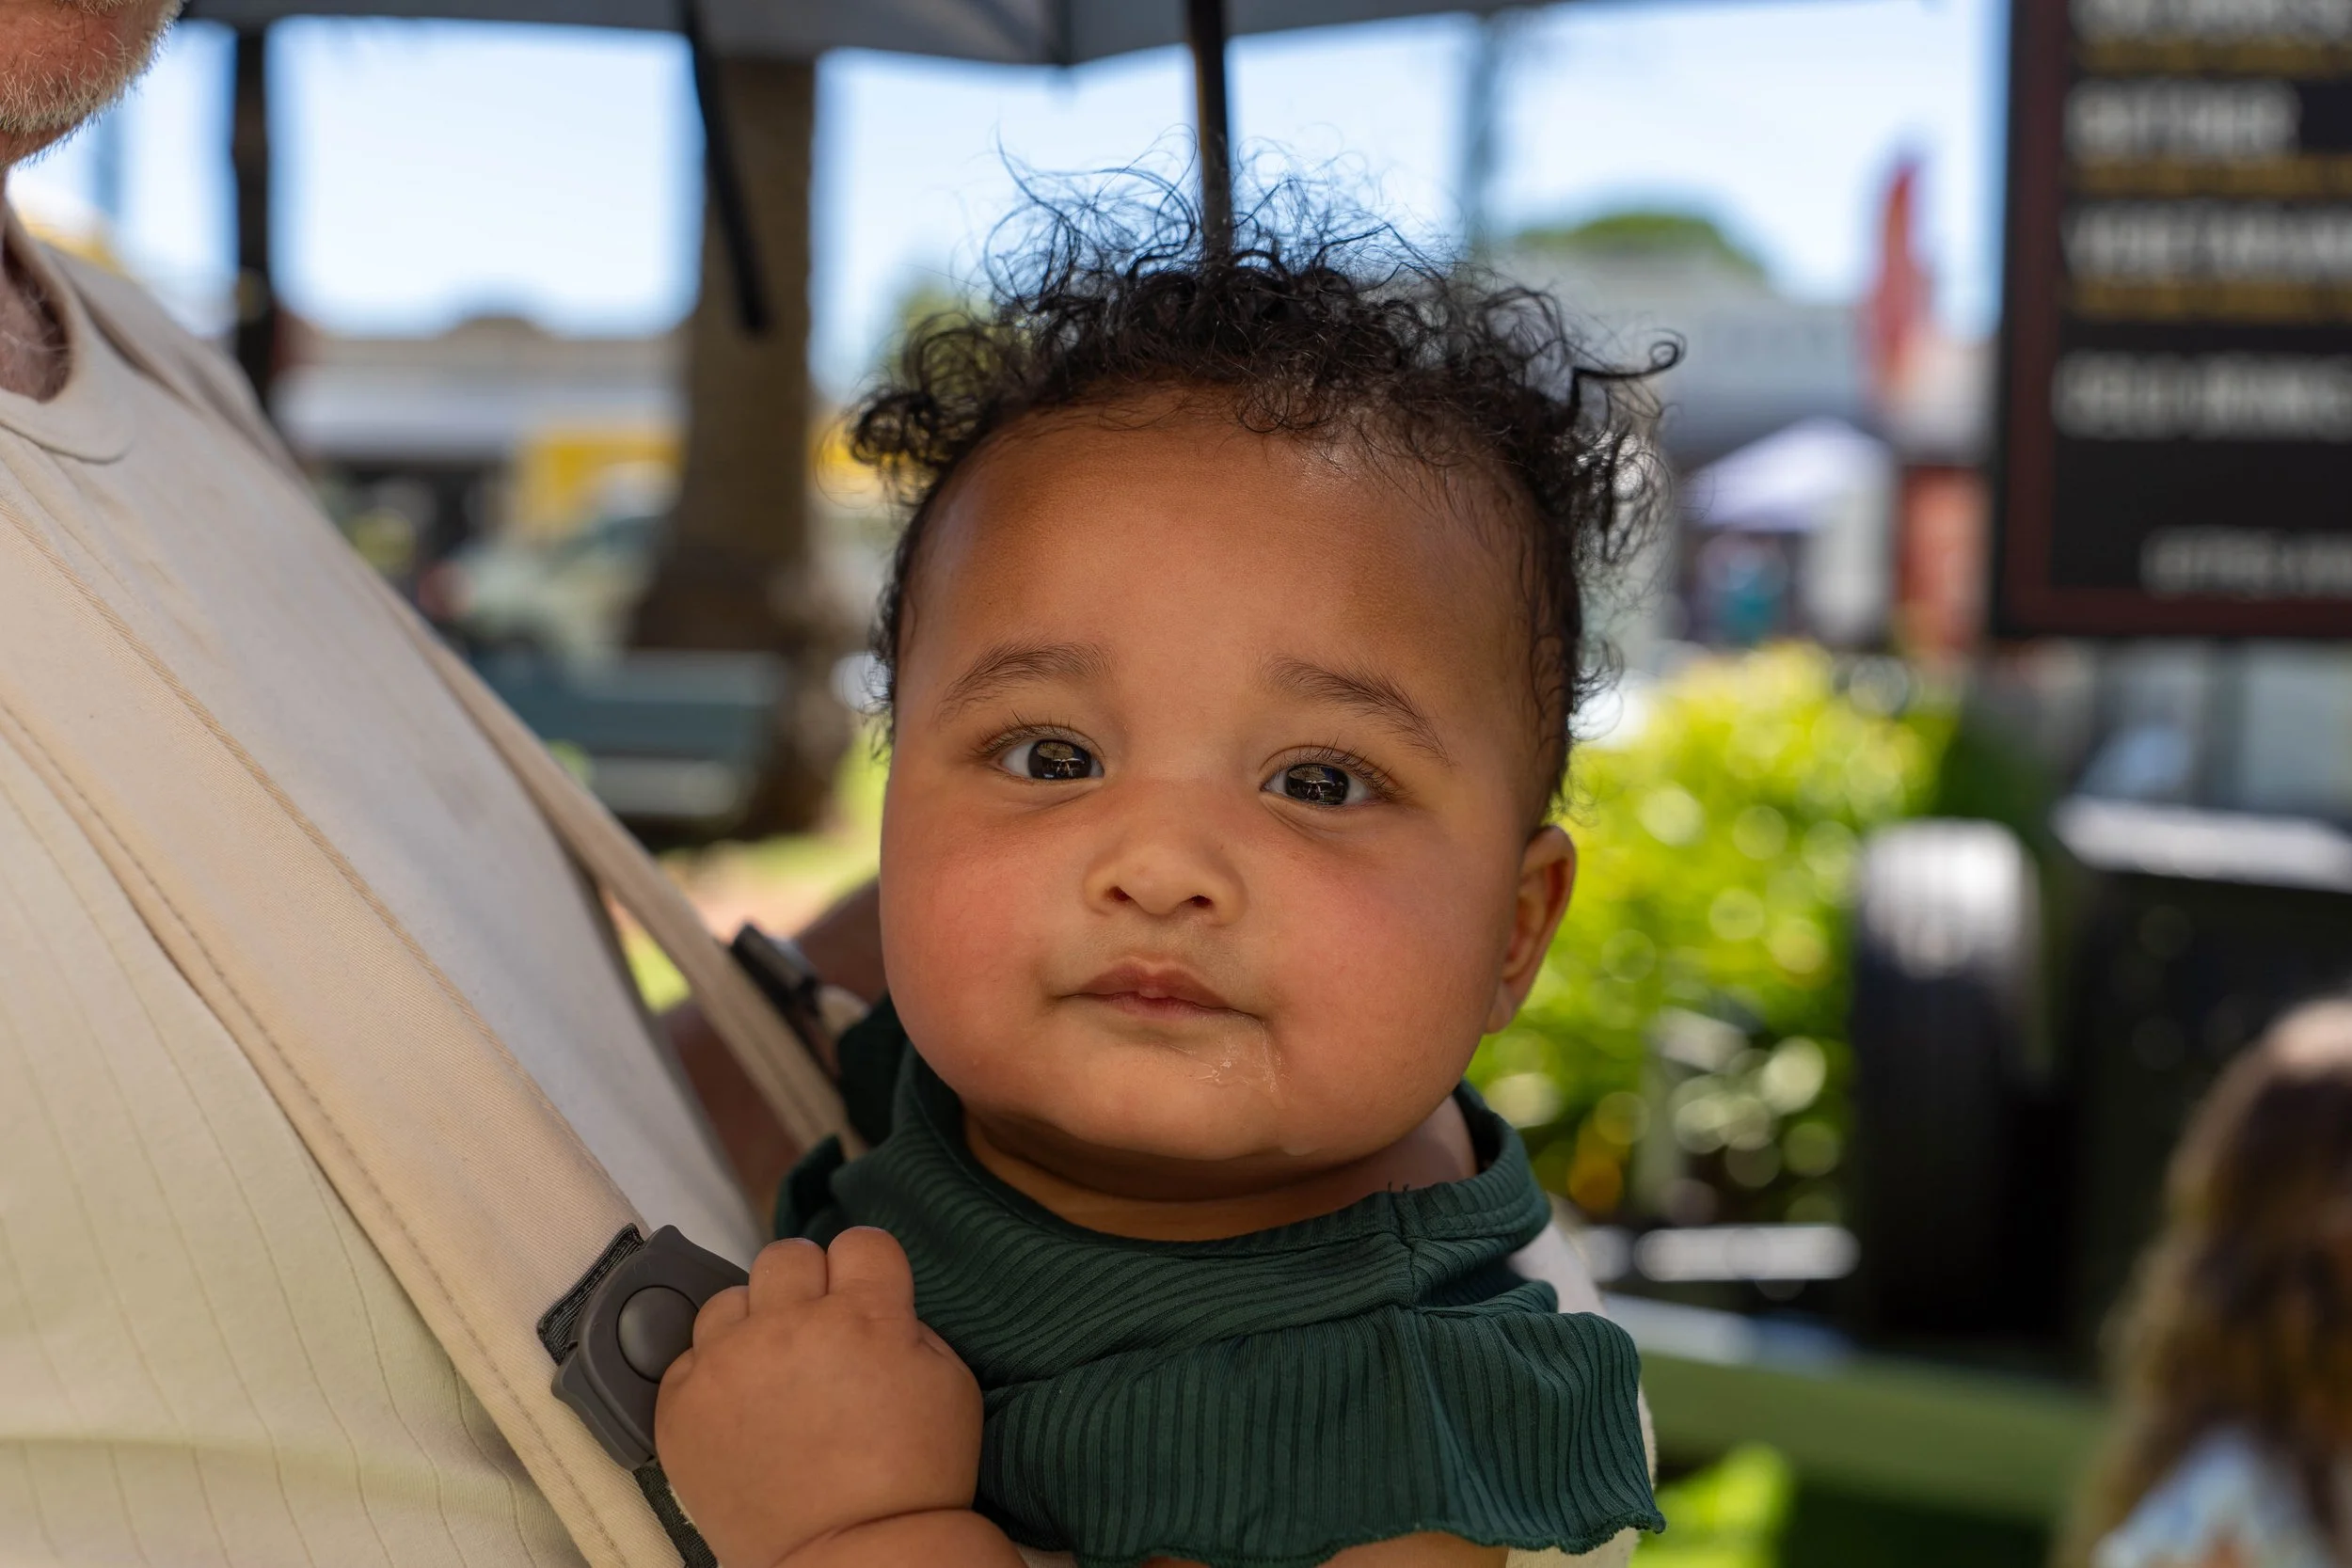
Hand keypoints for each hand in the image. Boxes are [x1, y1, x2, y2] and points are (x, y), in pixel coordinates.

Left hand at [655, 1228, 994, 1567]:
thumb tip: (871, 1304)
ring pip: (728, 1300)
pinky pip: (687, 1358)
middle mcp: (789, 1326)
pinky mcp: (682, 1407)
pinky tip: (740, 1412)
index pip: (859, 1242)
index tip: (866, 1300)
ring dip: (752, 1327)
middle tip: (818, 1337)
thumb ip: (909, 1327)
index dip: (867, 1271)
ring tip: (771, 1377)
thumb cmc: (913, 1481)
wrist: (856, 1559)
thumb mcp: (950, 1385)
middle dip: (807, 1288)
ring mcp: (728, 1365)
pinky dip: (712, 1377)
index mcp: (864, 1315)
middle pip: (786, 1256)